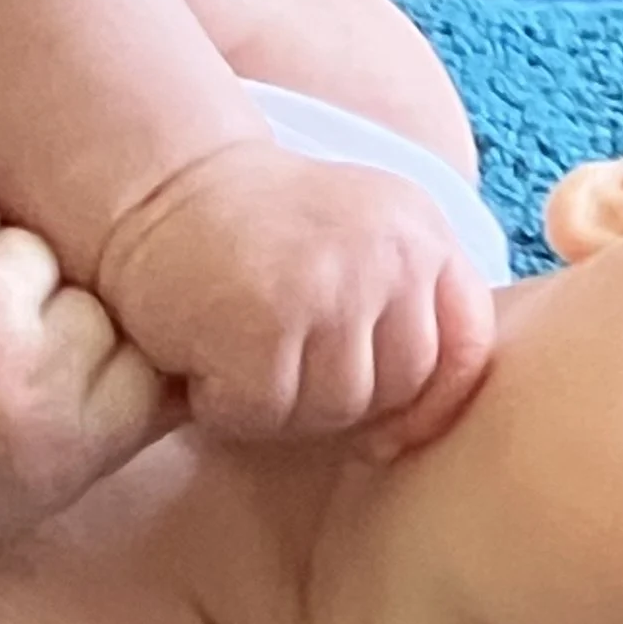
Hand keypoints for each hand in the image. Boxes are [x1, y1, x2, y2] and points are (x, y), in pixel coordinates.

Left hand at [0, 190, 181, 546]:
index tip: (72, 377)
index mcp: (75, 441)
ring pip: (46, 252)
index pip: (156, 364)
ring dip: (9, 272)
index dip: (117, 361)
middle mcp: (36, 378)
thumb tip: (201, 353)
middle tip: (1, 355)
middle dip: (62, 319)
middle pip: (105, 304)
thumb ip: (123, 421)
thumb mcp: (49, 482)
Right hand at [96, 141, 494, 449]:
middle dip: (335, 403)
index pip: (467, 349)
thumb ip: (402, 315)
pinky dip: (224, 405)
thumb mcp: (354, 247)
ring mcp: (333, 285)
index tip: (382, 428)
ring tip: (235, 356)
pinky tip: (202, 360)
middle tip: (273, 366)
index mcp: (422, 234)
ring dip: (276, 408)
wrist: (155, 182)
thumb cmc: (251, 235)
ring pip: (333, 411)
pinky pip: (265, 413)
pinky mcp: (268, 320)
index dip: (430, 404)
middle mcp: (391, 254)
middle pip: (396, 391)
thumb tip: (404, 441)